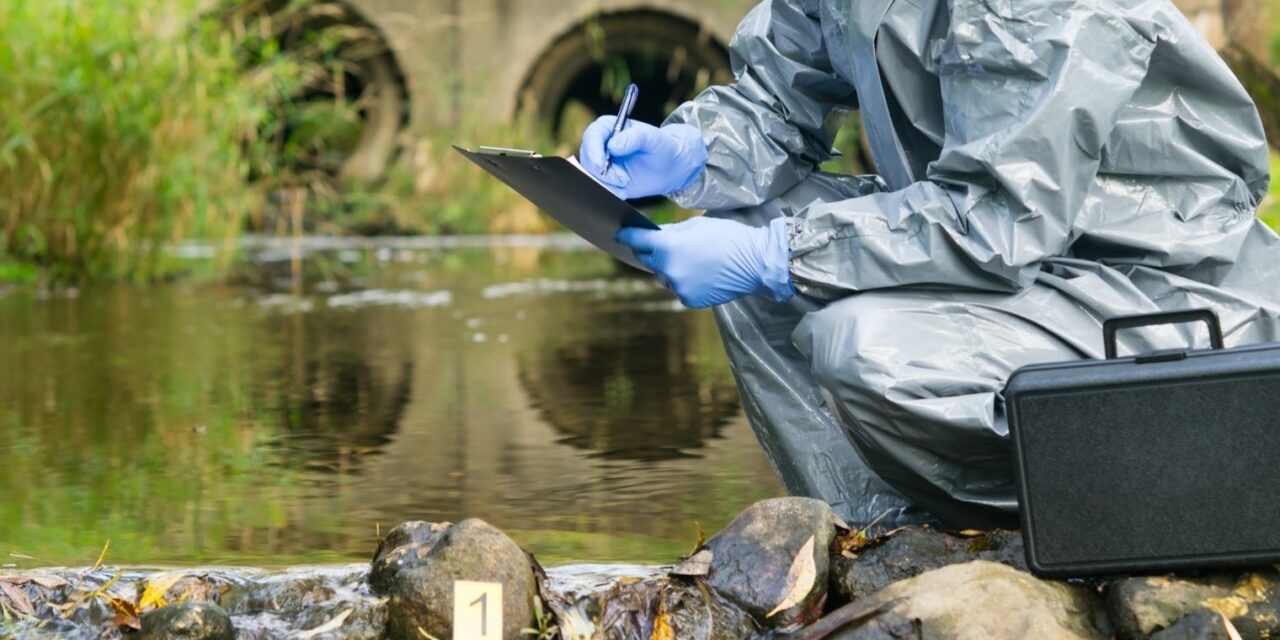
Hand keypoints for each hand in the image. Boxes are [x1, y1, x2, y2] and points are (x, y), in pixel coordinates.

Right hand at [579, 117, 707, 199]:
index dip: (593, 151)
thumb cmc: (662, 146)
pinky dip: (610, 192)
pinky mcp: (606, 181)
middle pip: (587, 158)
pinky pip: (599, 189)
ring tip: (626, 183)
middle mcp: (601, 145)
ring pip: (591, 176)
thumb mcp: (653, 138)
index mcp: (608, 128)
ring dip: (606, 184)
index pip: (591, 136)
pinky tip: (624, 190)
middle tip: (622, 179)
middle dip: (601, 172)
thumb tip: (613, 146)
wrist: (670, 167)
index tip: (602, 164)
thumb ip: (635, 138)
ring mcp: (602, 164)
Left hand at [616, 216, 794, 308]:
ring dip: (670, 267)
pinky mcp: (688, 300)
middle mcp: (667, 269)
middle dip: (652, 251)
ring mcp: (677, 287)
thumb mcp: (697, 225)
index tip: (620, 234)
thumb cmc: (729, 238)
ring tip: (693, 260)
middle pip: (648, 260)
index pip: (637, 241)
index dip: (627, 236)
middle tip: (664, 245)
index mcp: (667, 247)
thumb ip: (672, 231)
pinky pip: (678, 288)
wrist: (755, 263)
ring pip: (664, 276)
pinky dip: (684, 281)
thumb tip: (656, 235)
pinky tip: (702, 273)